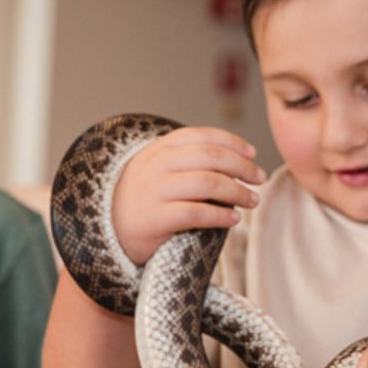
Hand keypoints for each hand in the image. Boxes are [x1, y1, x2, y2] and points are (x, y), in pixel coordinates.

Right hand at [112, 126, 263, 264]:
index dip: (231, 141)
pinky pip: (196, 214)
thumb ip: (186, 161)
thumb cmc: (144, 202)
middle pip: (209, 157)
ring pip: (207, 184)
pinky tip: (232, 219)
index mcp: (157, 150)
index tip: (252, 153)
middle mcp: (155, 166)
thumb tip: (237, 161)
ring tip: (251, 200)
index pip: (200, 136)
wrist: (109, 232)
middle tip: (259, 178)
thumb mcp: (156, 171)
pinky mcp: (155, 219)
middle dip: (241, 166)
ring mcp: (154, 192)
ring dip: (237, 192)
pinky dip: (220, 216)